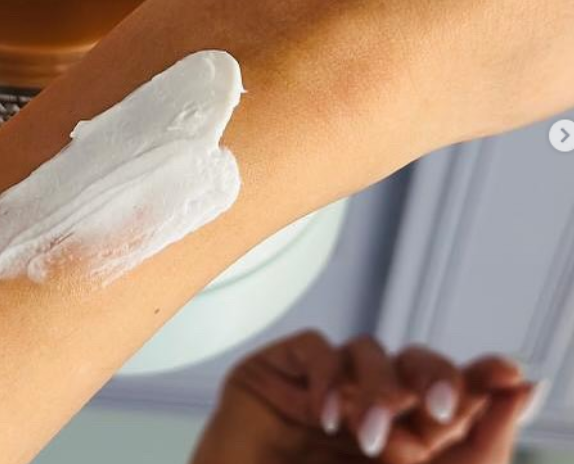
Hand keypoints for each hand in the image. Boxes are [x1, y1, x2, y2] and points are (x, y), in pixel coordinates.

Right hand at [190, 332, 533, 463]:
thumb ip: (474, 449)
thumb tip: (521, 391)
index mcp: (398, 444)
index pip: (447, 397)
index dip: (479, 378)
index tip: (510, 375)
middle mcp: (361, 412)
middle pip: (414, 364)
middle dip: (436, 376)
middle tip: (445, 406)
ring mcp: (318, 391)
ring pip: (367, 350)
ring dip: (378, 388)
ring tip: (368, 436)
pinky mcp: (277, 374)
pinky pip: (315, 347)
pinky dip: (327, 377)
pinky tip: (324, 417)